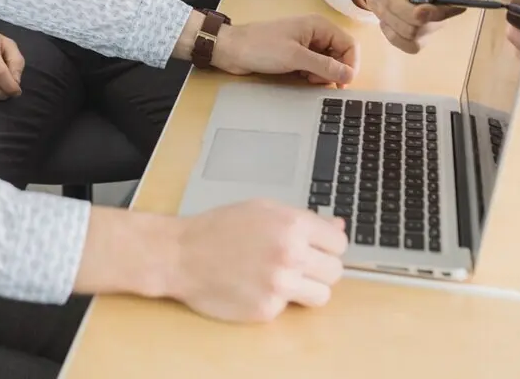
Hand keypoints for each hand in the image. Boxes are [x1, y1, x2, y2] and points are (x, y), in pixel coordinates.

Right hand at [171, 198, 347, 320]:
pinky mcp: (266, 309)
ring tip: (282, 278)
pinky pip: (289, 308)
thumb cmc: (218, 229)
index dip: (326, 246)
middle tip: (298, 264)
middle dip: (319, 268)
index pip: (339, 243)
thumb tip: (338, 226)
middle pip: (335, 271)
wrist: (180, 254)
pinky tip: (255, 286)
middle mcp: (290, 254)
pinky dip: (276, 300)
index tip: (316, 248)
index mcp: (292, 225)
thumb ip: (303, 219)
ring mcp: (279, 285)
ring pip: (322, 295)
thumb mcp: (261, 210)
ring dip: (307, 288)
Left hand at [212, 14, 356, 86]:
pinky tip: (300, 76)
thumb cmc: (261, 48)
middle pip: (340, 54)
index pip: (349, 45)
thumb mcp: (295, 57)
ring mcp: (305, 44)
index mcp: (319, 26)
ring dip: (322, 74)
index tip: (342, 83)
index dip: (350, 65)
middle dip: (334, 70)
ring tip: (306, 77)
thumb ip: (325, 66)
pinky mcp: (295, 54)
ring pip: (327, 62)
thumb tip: (349, 75)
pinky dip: (312, 74)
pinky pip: (314, 66)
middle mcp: (315, 33)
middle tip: (318, 81)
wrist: (231, 50)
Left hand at [361, 0, 465, 53]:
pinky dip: (390, 32)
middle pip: (428, 21)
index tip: (417, 3)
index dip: (440, 8)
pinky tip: (384, 16)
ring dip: (388, 14)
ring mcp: (431, 25)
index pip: (458, 2)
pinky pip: (407, 45)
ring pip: (413, 33)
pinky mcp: (417, 37)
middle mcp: (443, 8)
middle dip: (397, 6)